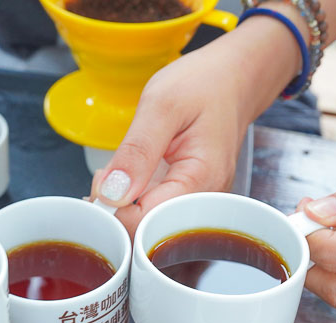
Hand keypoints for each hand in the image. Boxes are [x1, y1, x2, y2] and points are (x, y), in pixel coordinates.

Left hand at [90, 8, 309, 236]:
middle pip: (149, 232)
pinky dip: (133, 200)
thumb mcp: (162, 105)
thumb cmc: (204, 84)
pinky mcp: (188, 197)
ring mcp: (197, 201)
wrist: (233, 77)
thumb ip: (136, 151)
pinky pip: (156, 212)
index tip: (102, 182)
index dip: (114, 210)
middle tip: (104, 177)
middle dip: (116, 213)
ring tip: (115, 173)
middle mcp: (204, 200)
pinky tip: (126, 179)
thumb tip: (111, 193)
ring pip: (150, 225)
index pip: (147, 223)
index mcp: (201, 181)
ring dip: (122, 207)